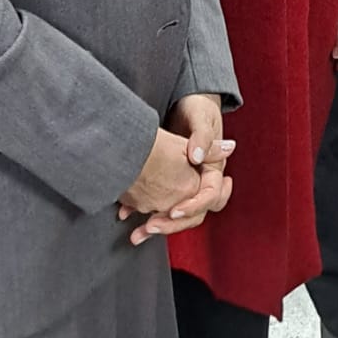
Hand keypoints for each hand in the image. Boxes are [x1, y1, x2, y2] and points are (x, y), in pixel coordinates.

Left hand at [118, 95, 234, 244]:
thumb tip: (199, 156)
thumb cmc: (197, 109)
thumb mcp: (200, 118)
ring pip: (174, 214)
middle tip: (150, 227)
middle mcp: (200, 181)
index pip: (209, 197)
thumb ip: (202, 137)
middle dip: (171, 224)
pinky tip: (124, 215)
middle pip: (192, 213)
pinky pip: (158, 204)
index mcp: (213, 170)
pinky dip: (142, 211)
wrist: (188, 103)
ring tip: (135, 234)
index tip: (173, 210)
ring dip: (155, 225)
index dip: (192, 206)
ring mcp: (184, 184)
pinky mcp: (168, 182)